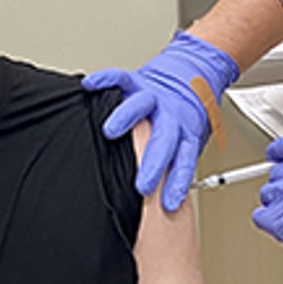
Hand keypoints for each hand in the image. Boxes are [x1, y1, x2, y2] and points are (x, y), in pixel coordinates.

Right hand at [83, 31, 238, 211]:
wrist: (191, 77)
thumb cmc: (184, 117)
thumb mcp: (186, 142)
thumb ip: (174, 167)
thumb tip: (165, 206)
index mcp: (185, 134)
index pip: (184, 161)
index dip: (178, 183)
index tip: (170, 204)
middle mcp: (170, 117)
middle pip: (165, 141)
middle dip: (153, 164)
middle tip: (142, 185)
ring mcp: (154, 98)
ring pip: (142, 106)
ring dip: (127, 118)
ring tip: (111, 131)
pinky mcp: (138, 81)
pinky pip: (121, 78)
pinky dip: (106, 80)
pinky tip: (91, 86)